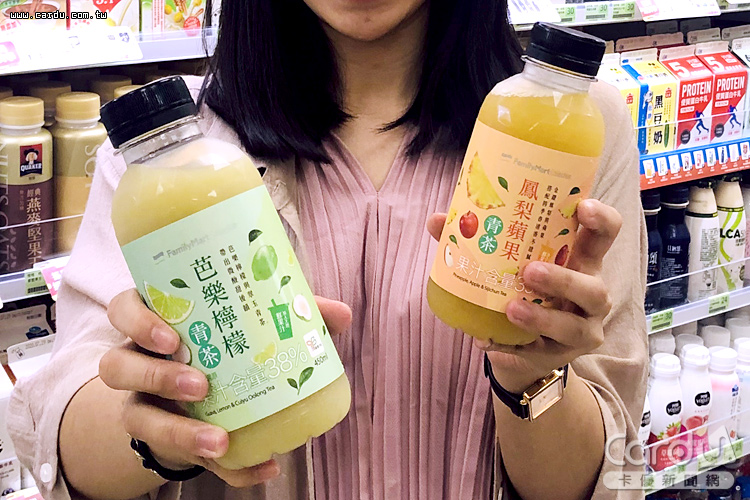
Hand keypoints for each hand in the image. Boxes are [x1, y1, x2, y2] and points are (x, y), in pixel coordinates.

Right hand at [100, 289, 351, 487]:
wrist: (203, 398)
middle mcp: (139, 362)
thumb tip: (340, 314)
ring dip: (176, 430)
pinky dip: (230, 469)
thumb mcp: (252, 327)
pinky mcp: (168, 442)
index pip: (124, 310)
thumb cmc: (226, 348)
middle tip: (199, 384)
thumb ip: (293, 315)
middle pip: (117, 364)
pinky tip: (263, 468)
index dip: (137, 319)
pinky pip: (188, 460)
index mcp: (157, 323)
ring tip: (218, 439)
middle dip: (155, 374)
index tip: (170, 334)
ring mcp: (144, 404)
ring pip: (136, 417)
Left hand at [427, 199, 621, 392]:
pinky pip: (537, 353)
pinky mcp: (560, 355)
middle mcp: (590, 294)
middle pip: (593, 287)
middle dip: (564, 279)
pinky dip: (509, 347)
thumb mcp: (508, 262)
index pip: (605, 234)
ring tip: (511, 309)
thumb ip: (476, 239)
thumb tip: (436, 220)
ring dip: (542, 318)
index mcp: (580, 260)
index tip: (582, 208)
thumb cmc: (522, 289)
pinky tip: (485, 340)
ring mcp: (581, 328)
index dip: (601, 219)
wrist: (523, 346)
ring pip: (573, 327)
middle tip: (529, 271)